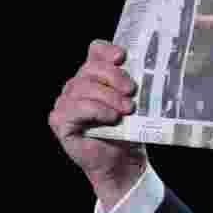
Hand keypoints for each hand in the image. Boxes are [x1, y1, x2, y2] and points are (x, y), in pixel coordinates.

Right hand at [49, 39, 147, 207]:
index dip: (107, 50)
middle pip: (90, 68)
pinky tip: (112, 118)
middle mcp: (77, 86)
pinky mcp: (60, 121)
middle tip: (132, 91)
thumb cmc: (130, 131)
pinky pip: (75, 108)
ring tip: (128, 109)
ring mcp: (66, 103)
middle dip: (114, 76)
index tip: (123, 56)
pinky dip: (96, 111)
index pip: (95, 51)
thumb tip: (151, 70)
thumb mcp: (137, 104)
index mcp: (95, 76)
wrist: (124, 162)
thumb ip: (135, 85)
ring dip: (108, 97)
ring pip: (82, 87)